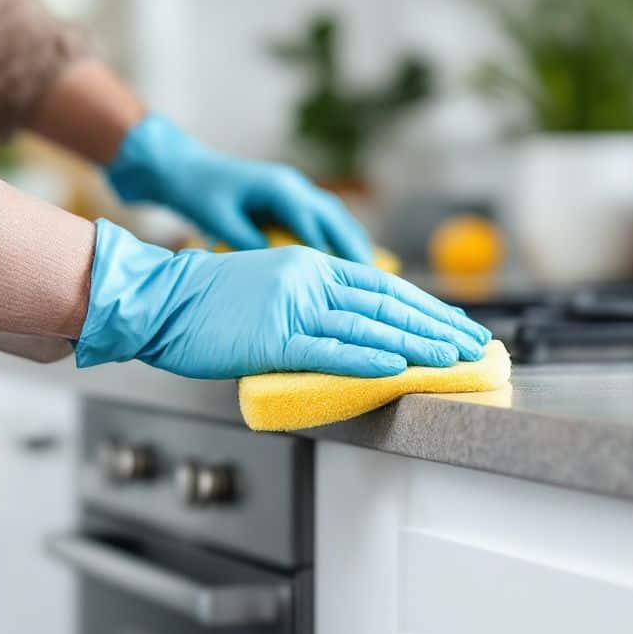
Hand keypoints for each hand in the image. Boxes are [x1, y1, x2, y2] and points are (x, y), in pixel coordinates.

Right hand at [75, 221, 490, 378]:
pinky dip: (367, 359)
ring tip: (452, 360)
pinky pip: (330, 350)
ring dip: (416, 346)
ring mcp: (292, 307)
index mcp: (312, 265)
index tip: (458, 327)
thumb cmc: (210, 303)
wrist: (158, 299)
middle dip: (436, 328)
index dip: (426, 310)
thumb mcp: (272, 287)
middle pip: (387, 305)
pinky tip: (400, 367)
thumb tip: (357, 329)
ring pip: (368, 327)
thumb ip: (314, 301)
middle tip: (474, 347)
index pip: (384, 289)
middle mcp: (310, 278)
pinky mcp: (273, 337)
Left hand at [106, 113, 373, 263]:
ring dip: (350, 241)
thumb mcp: (219, 220)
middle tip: (373, 279)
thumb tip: (277, 266)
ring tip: (367, 274)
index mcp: (279, 188)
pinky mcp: (287, 198)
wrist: (183, 168)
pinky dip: (335, 237)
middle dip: (355, 247)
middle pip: (335, 217)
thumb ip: (248, 241)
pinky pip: (320, 218)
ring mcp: (292, 189)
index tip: (354, 275)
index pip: (317, 222)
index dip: (338, 249)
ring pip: (333, 216)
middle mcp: (292, 185)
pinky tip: (343, 261)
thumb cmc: (198, 193)